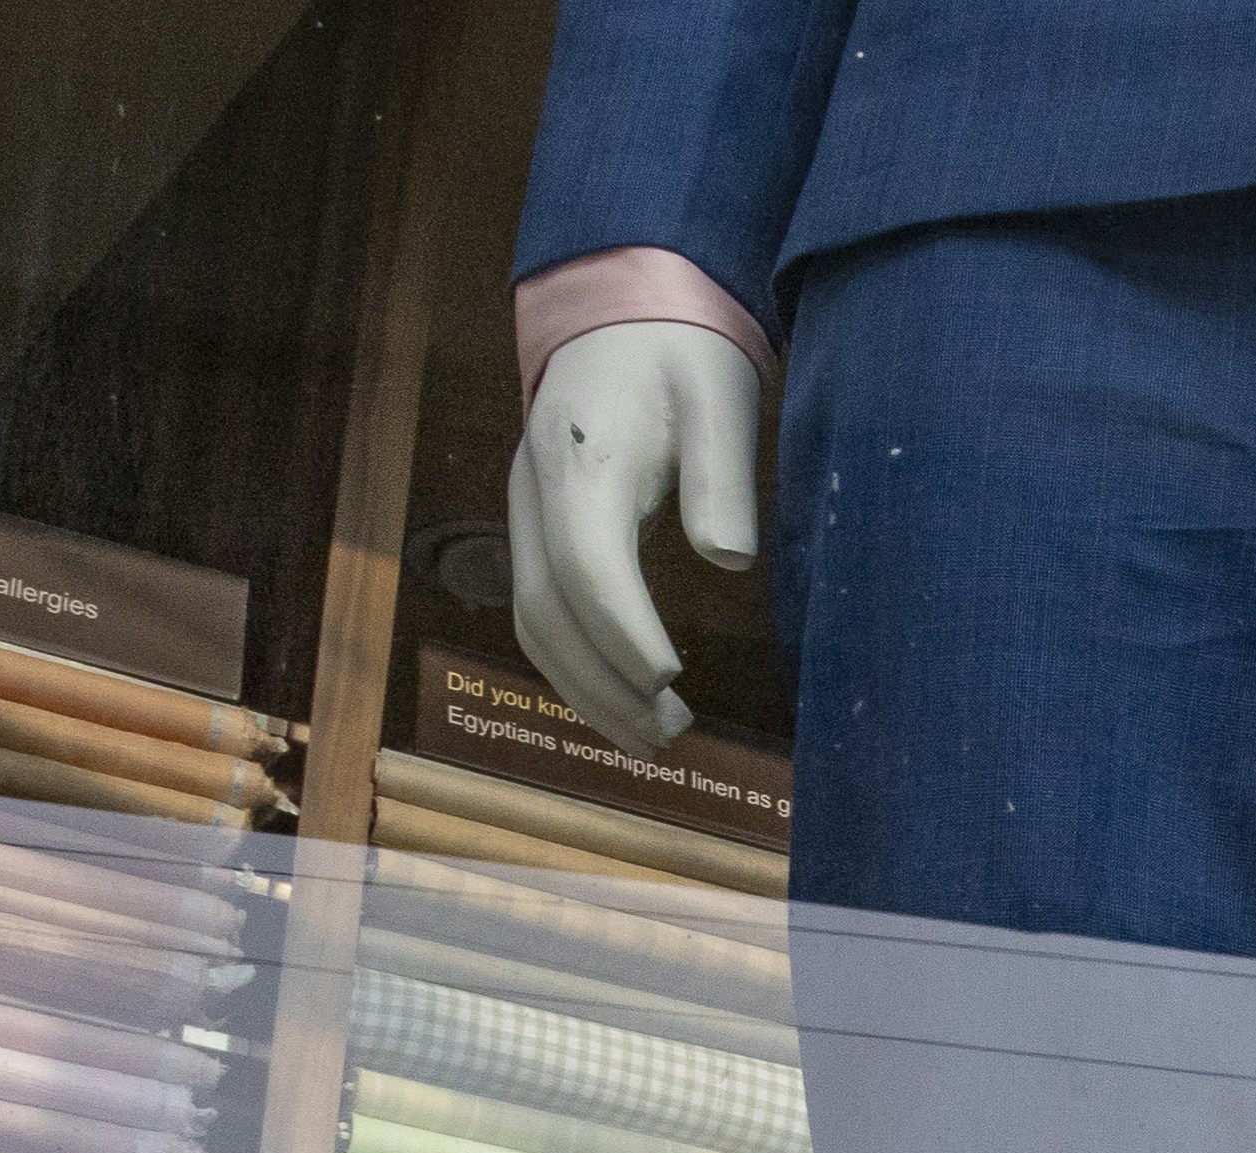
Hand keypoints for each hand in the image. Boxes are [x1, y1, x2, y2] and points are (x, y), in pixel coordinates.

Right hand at [508, 318, 762, 750]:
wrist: (619, 311)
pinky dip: (574, 666)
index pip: (585, 564)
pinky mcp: (537, 528)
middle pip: (544, 611)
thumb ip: (721, 478)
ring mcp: (526, 512)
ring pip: (531, 622)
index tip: (672, 679)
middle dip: (602, 684)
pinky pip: (539, 610)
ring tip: (651, 738)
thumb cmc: (678, 352)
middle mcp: (534, 492)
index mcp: (581, 458)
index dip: (622, 631)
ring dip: (584, 690)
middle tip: (670, 735)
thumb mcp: (718, 397)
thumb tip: (728, 558)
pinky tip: (623, 698)